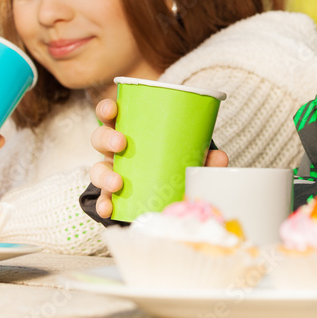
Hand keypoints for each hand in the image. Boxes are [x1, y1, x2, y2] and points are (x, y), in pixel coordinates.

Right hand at [87, 98, 227, 218]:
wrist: (170, 191)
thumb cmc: (174, 161)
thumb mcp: (187, 154)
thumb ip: (204, 156)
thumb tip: (220, 158)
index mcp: (130, 130)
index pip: (111, 114)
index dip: (107, 109)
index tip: (113, 109)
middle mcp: (116, 150)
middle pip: (99, 138)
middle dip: (106, 138)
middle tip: (121, 143)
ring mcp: (112, 172)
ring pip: (97, 169)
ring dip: (104, 174)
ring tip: (117, 183)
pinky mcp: (113, 195)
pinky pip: (103, 199)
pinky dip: (104, 204)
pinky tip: (109, 209)